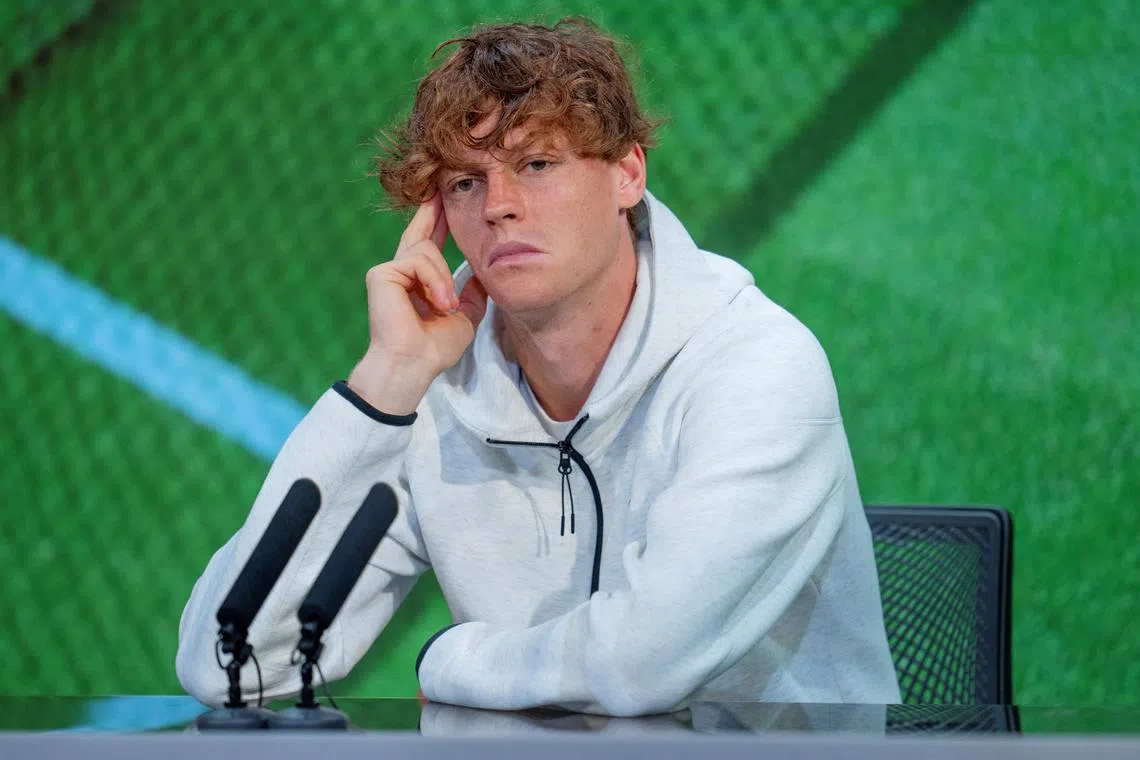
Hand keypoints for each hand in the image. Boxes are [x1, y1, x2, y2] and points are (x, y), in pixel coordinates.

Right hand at [347, 194, 487, 413]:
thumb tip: (482, 274)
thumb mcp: (464, 317)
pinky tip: (438, 302)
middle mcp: (400, 273)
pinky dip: (434, 281)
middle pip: (419, 233)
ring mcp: (388, 271)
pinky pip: (418, 261)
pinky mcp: (382, 274)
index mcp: (417, 282)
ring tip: (447, 306)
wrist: (414, 365)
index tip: (444, 200)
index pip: (428, 244)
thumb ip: (471, 294)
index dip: (437, 222)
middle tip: (441, 187)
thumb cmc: (434, 349)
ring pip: (427, 251)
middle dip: (432, 210)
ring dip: (444, 278)